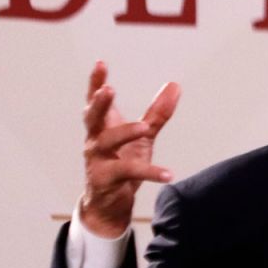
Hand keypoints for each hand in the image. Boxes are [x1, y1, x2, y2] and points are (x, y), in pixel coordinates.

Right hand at [80, 61, 179, 237]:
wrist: (110, 203)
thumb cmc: (123, 162)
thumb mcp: (143, 136)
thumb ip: (158, 112)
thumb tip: (175, 85)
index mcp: (102, 126)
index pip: (96, 101)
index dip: (96, 82)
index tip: (100, 64)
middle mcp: (95, 140)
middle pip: (92, 117)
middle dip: (99, 103)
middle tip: (108, 90)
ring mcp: (98, 160)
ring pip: (108, 143)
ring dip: (125, 132)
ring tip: (144, 128)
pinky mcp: (107, 179)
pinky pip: (130, 172)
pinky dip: (151, 172)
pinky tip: (169, 174)